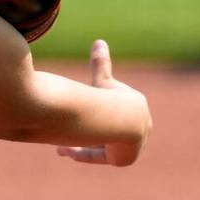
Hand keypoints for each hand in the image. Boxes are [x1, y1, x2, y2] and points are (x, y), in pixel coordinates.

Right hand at [56, 39, 151, 165]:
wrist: (125, 119)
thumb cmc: (113, 97)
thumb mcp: (103, 80)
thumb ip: (101, 63)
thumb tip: (98, 41)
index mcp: (138, 112)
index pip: (116, 113)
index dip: (97, 113)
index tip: (80, 112)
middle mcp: (138, 131)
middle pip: (107, 132)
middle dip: (86, 134)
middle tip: (68, 133)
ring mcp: (132, 147)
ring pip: (101, 146)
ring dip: (81, 145)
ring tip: (61, 146)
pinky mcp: (124, 159)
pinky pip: (100, 156)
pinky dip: (83, 153)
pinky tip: (65, 150)